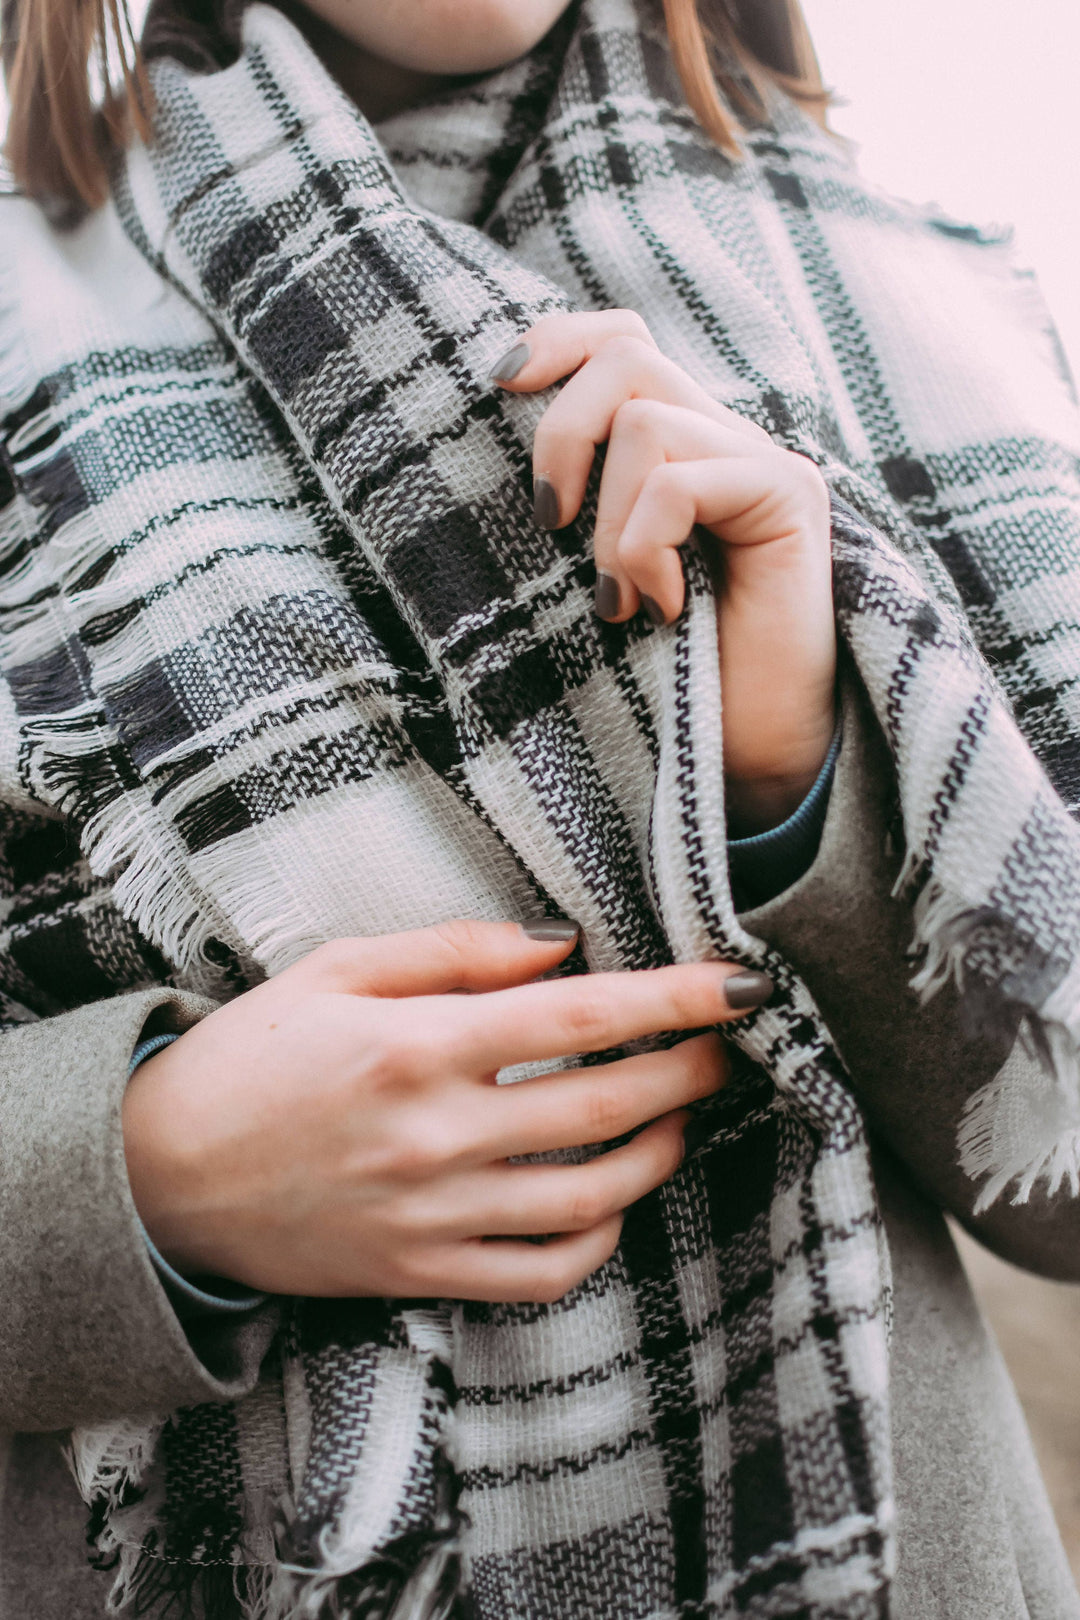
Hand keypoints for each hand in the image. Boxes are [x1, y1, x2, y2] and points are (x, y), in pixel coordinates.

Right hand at [122, 920, 771, 1301]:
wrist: (162, 1177)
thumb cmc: (250, 1058)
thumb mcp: (336, 970)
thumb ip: (455, 950)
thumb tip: (561, 947)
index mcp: (418, 1046)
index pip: (584, 1019)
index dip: (677, 999)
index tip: (738, 986)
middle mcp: (437, 1134)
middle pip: (608, 1106)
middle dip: (688, 1070)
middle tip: (720, 1046)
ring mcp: (434, 1214)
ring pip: (592, 1194)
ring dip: (658, 1151)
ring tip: (679, 1116)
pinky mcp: (422, 1272)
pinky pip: (542, 1271)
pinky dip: (597, 1238)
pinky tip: (609, 1197)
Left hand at [492, 311, 836, 833]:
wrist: (752, 756)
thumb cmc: (666, 678)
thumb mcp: (597, 578)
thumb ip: (574, 507)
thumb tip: (492, 448)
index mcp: (677, 449)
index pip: (622, 340)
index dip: (559, 340)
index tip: (498, 384)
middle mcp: (724, 440)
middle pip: (628, 356)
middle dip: (561, 435)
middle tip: (549, 526)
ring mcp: (762, 462)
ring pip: (646, 423)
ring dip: (608, 525)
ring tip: (620, 602)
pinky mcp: (790, 495)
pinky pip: (681, 482)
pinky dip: (647, 548)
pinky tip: (665, 610)